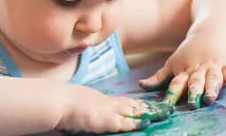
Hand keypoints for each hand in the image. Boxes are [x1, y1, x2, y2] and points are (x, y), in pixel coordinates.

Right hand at [57, 85, 172, 133]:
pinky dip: (136, 123)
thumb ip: (93, 108)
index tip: (150, 104)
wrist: (59, 101)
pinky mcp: (106, 121)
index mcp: (105, 101)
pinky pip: (125, 122)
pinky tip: (146, 123)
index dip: (140, 104)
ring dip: (150, 113)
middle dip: (151, 107)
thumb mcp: (84, 103)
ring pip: (135, 112)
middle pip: (135, 105)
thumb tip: (94, 113)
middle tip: (166, 108)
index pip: (127, 102)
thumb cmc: (66, 103)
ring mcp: (109, 112)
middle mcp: (110, 104)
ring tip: (164, 113)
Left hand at [138, 34, 225, 108]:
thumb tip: (141, 85)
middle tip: (192, 104)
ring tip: (210, 98)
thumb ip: (159, 77)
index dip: (172, 95)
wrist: (210, 33)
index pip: (176, 84)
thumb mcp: (172, 63)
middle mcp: (199, 70)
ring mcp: (214, 67)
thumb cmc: (189, 53)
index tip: (168, 106)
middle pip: (195, 82)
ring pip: (212, 79)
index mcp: (184, 71)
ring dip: (211, 88)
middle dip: (193, 93)